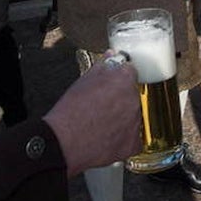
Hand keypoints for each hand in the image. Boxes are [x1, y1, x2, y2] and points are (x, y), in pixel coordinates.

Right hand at [44, 54, 142, 175]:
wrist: (64, 143)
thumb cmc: (69, 113)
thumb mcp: (83, 81)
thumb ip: (102, 66)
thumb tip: (111, 57)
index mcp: (123, 80)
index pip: (129, 73)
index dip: (118, 80)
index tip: (111, 87)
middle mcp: (134, 100)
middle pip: (132, 96)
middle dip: (120, 100)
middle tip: (102, 107)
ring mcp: (136, 123)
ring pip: (132, 117)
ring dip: (122, 119)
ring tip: (101, 125)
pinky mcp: (133, 143)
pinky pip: (133, 139)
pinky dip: (123, 139)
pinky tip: (107, 139)